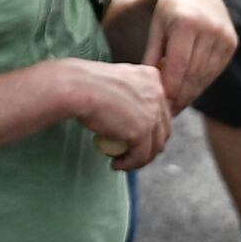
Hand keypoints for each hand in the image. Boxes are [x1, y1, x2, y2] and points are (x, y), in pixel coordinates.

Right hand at [60, 56, 175, 170]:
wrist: (77, 87)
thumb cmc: (87, 83)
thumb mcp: (117, 82)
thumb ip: (129, 95)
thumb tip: (129, 115)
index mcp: (151, 77)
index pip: (160, 108)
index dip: (152, 126)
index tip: (137, 135)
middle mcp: (157, 93)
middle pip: (163, 128)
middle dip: (150, 145)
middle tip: (133, 152)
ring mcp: (152, 113)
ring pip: (155, 146)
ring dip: (141, 158)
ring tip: (124, 161)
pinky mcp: (141, 131)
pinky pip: (141, 155)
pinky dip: (130, 164)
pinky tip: (117, 164)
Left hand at [140, 0, 237, 110]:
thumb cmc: (167, 11)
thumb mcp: (155, 28)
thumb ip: (151, 56)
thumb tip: (147, 87)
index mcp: (186, 22)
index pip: (178, 65)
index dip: (170, 88)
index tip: (160, 105)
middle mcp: (209, 27)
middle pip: (193, 73)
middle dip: (180, 95)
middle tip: (167, 111)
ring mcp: (224, 34)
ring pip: (205, 75)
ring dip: (191, 93)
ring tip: (176, 105)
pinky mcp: (232, 42)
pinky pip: (215, 71)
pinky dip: (201, 83)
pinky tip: (189, 91)